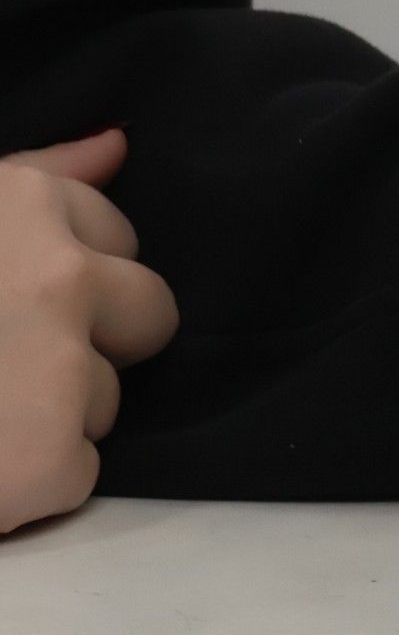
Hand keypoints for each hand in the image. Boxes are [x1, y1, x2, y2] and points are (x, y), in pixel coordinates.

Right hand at [0, 130, 177, 533]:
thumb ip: (35, 179)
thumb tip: (115, 144)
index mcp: (24, 203)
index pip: (117, 233)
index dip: (62, 278)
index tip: (2, 303)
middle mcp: (60, 273)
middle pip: (148, 314)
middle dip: (90, 345)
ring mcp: (59, 365)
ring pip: (108, 399)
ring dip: (49, 418)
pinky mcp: (43, 457)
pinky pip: (76, 476)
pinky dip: (23, 490)